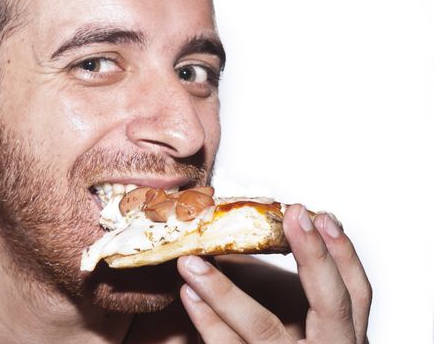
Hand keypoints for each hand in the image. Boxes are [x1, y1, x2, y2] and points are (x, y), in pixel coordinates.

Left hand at [177, 204, 371, 342]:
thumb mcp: (310, 334)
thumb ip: (300, 298)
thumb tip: (262, 240)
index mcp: (344, 340)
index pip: (357, 292)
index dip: (342, 253)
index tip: (320, 216)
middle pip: (330, 304)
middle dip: (313, 256)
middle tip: (290, 216)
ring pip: (264, 330)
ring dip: (226, 290)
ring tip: (197, 260)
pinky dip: (209, 324)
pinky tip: (191, 297)